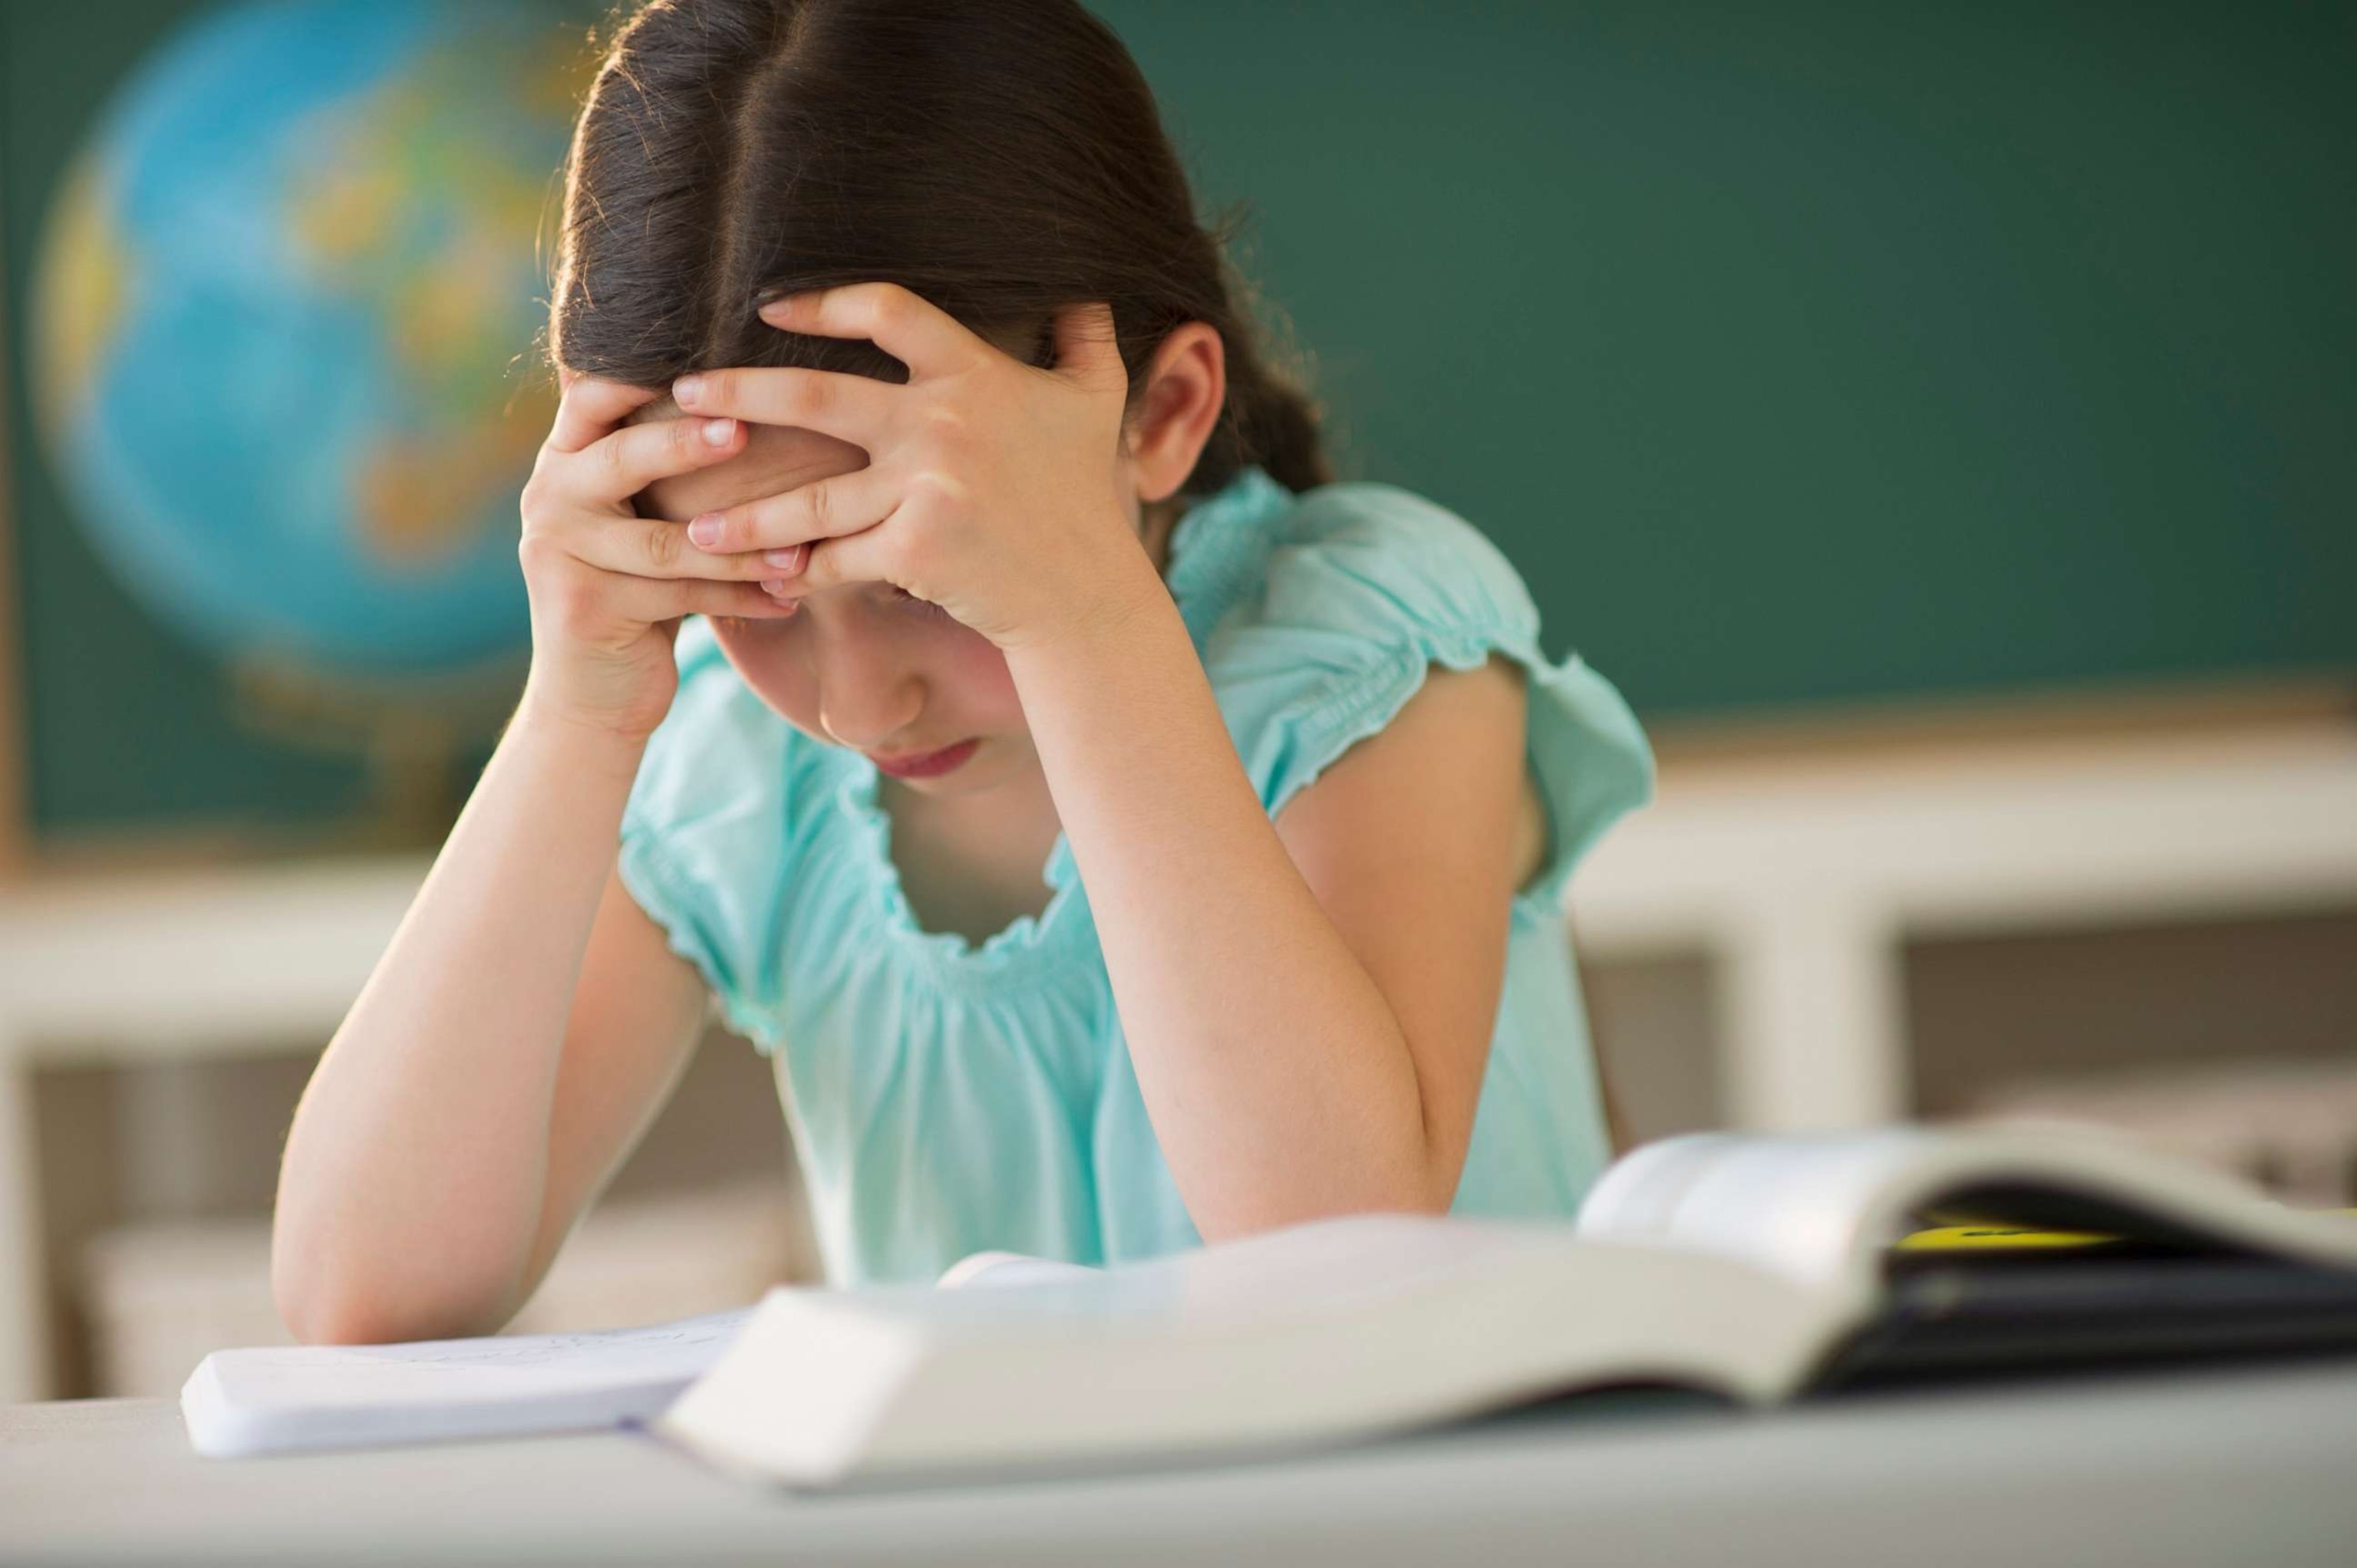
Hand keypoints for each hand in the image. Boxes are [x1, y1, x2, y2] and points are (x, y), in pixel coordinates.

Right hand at [514, 370, 796, 741]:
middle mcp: (549, 497)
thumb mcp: (640, 519)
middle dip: (687, 443)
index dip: (639, 372)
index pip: (593, 395)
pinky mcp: (585, 608)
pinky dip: (741, 597)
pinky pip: (679, 596)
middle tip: (743, 429)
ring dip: (742, 545)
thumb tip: (751, 396)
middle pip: (623, 458)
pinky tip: (789, 598)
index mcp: (564, 460)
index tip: (706, 356)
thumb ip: (660, 465)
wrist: (594, 694)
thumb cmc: (638, 589)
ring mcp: (559, 554)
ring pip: (665, 542)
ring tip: (801, 547)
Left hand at [671, 283, 1155, 651]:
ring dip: (744, 516)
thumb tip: (1086, 283)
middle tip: (682, 391)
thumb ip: (1086, 334)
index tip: (768, 307)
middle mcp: (942, 423)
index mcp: (973, 374)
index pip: (884, 312)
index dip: (822, 302)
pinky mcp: (915, 549)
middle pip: (813, 396)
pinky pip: (838, 557)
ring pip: (811, 498)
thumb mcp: (1099, 400)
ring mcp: (926, 488)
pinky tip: (762, 578)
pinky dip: (800, 571)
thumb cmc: (1085, 492)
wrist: (1086, 591)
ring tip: (691, 527)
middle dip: (737, 394)